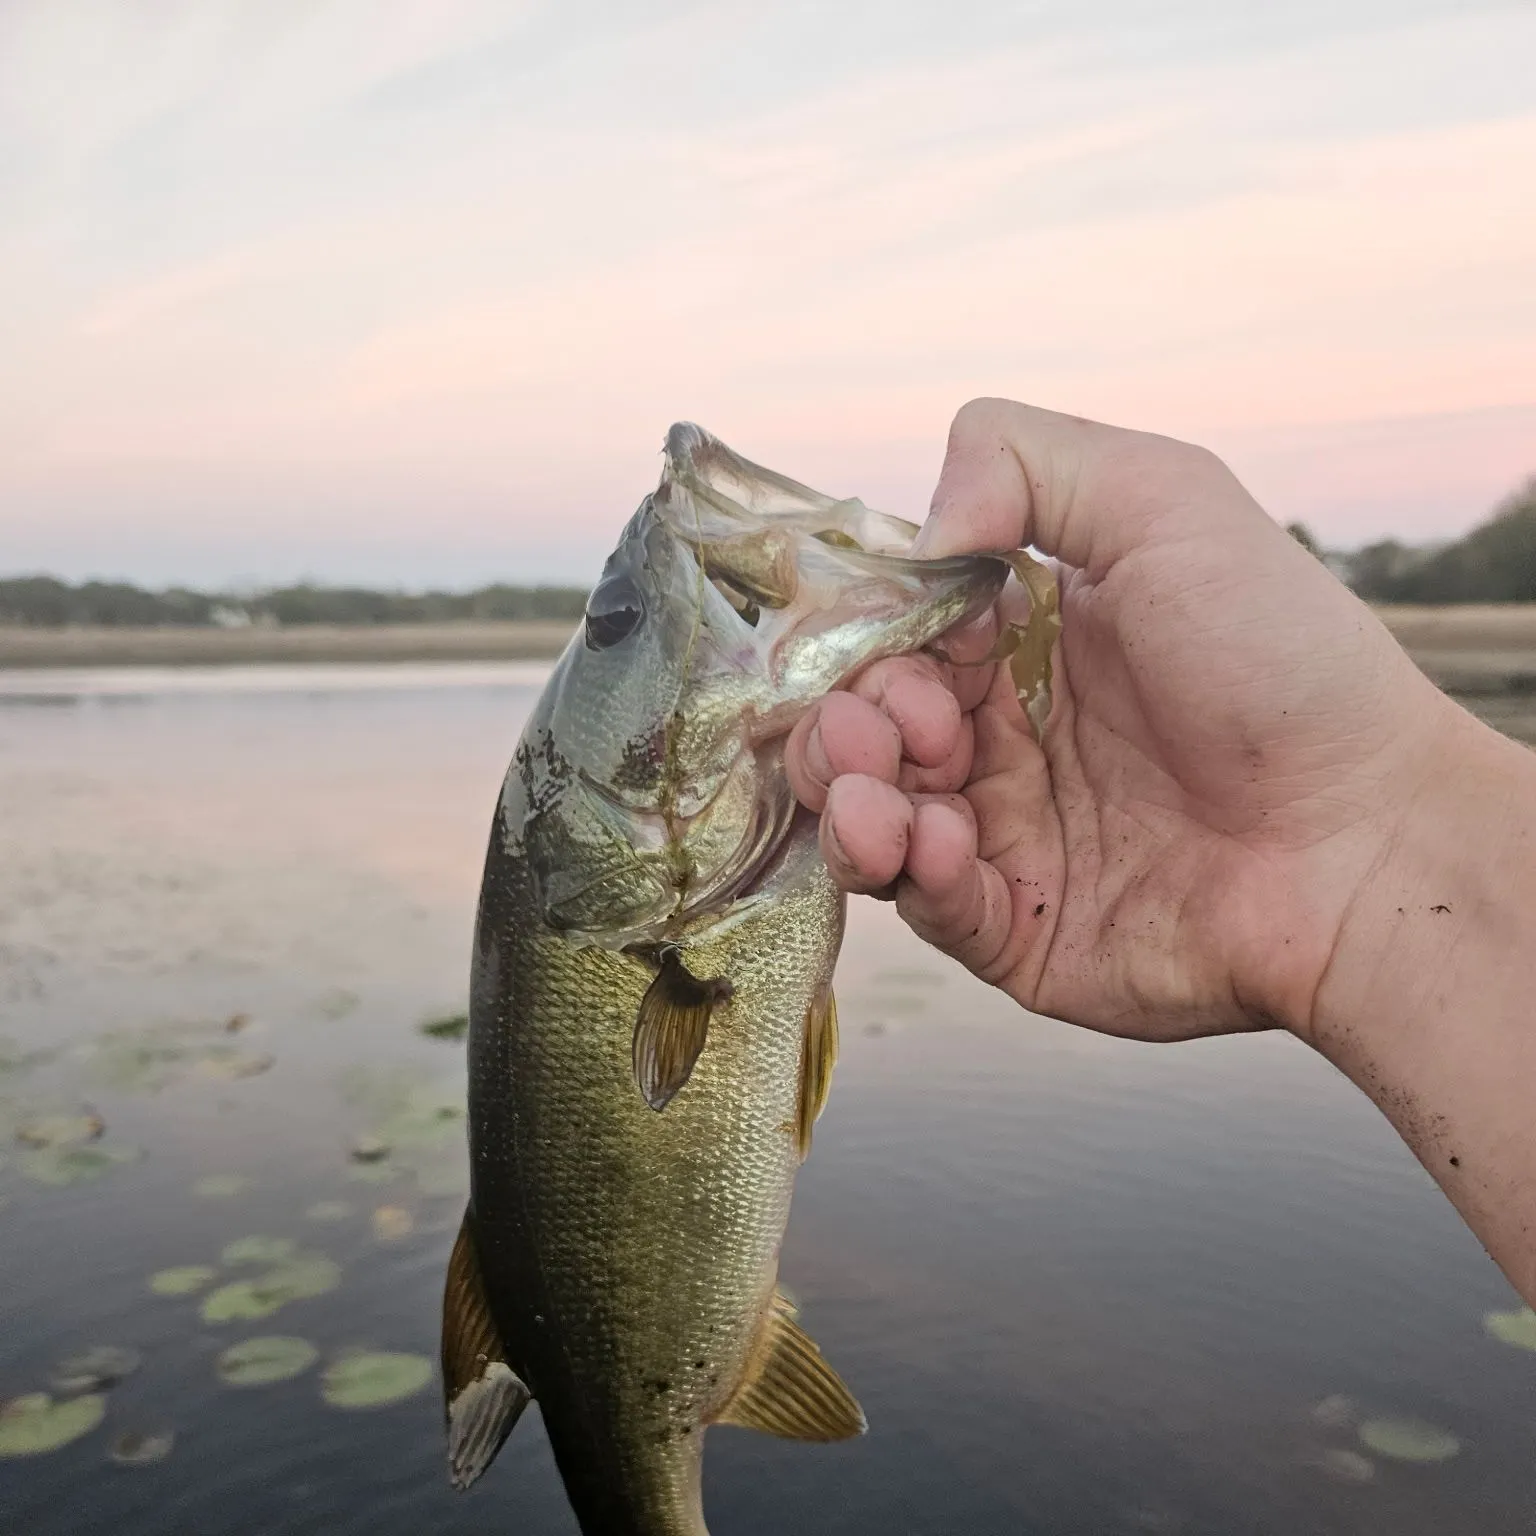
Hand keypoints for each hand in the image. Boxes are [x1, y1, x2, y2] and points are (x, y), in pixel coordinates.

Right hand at [787, 398, 1459, 1043]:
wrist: (1368, 841)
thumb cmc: (1282, 663)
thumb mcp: (1166, 500)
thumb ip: (1023, 461)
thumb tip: (918, 534)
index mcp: (1028, 640)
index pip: (895, 633)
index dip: (870, 636)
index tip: (906, 643)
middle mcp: (1008, 736)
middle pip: (862, 728)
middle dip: (846, 722)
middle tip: (888, 726)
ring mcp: (1007, 835)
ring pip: (867, 817)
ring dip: (847, 795)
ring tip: (876, 794)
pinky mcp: (1016, 929)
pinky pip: (922, 904)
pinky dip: (904, 869)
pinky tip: (933, 842)